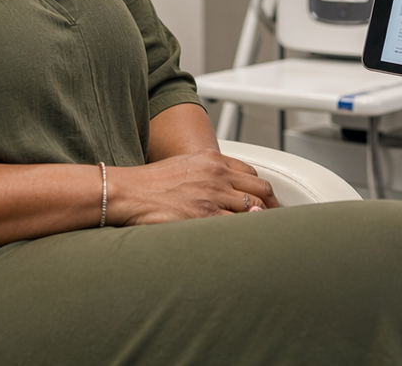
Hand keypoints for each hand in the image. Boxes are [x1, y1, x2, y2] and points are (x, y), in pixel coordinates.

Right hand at [109, 149, 278, 224]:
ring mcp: (212, 196)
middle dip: (271, 206)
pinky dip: (245, 233)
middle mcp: (217, 174)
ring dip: (260, 222)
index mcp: (213, 159)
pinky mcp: (204, 217)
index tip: (266, 203)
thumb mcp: (184, 164)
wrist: (127, 192)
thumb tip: (224, 187)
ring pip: (253, 209)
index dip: (262, 190)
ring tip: (264, 236)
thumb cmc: (149, 182)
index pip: (251, 173)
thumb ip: (207, 171)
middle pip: (260, 190)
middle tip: (274, 222)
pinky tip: (246, 242)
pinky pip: (236, 226)